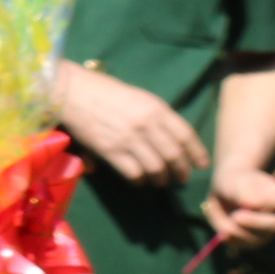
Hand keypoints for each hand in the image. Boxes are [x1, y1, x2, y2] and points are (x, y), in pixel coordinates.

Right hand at [50, 61, 206, 184]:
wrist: (72, 92)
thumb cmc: (106, 91)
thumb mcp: (139, 98)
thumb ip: (156, 116)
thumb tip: (168, 138)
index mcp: (157, 109)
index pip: (186, 135)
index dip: (197, 152)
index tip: (201, 164)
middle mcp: (147, 125)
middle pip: (174, 155)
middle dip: (181, 170)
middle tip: (182, 178)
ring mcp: (129, 139)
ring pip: (156, 167)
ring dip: (161, 178)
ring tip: (161, 181)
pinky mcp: (110, 150)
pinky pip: (133, 172)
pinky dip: (140, 180)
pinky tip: (140, 181)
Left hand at [203, 160, 274, 250]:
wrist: (226, 189)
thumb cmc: (235, 182)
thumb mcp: (235, 181)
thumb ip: (245, 192)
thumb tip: (251, 206)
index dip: (270, 204)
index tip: (251, 201)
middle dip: (255, 223)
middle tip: (235, 216)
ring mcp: (269, 231)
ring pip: (257, 239)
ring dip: (236, 229)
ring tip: (227, 216)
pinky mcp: (254, 241)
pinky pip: (242, 244)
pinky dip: (229, 236)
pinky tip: (224, 230)